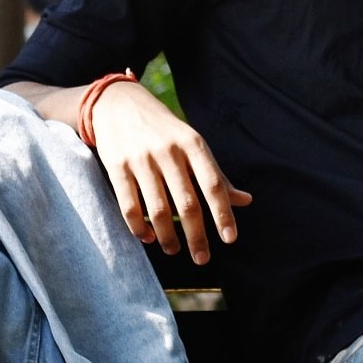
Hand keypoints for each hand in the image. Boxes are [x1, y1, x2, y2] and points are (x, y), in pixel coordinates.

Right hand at [88, 81, 251, 263]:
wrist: (118, 103)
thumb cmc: (164, 131)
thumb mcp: (193, 145)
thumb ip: (216, 175)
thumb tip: (245, 201)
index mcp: (193, 145)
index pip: (213, 185)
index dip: (223, 214)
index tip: (230, 239)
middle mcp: (169, 152)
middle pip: (187, 204)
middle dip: (197, 236)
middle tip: (202, 259)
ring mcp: (141, 159)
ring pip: (159, 210)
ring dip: (168, 237)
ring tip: (174, 250)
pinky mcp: (117, 166)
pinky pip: (130, 206)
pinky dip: (140, 228)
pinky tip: (148, 237)